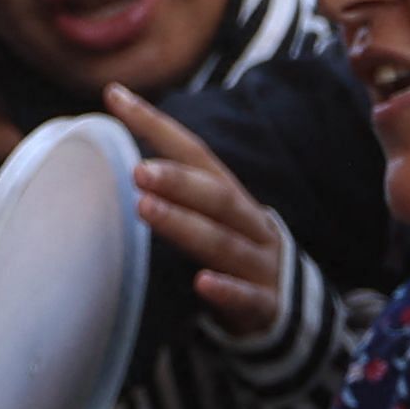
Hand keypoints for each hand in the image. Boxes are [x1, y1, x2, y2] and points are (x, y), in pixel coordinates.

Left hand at [110, 86, 291, 341]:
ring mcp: (260, 264)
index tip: (115, 96)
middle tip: (137, 171)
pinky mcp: (266, 306)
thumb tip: (122, 161)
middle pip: (215, 196)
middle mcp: (249, 223)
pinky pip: (246, 298)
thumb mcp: (212, 220)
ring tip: (146, 210)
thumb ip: (177, 194)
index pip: (193, 152)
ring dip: (185, 225)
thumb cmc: (236, 257)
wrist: (294, 312)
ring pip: (224, 242)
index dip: (156, 124)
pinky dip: (226, 291)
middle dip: (178, 181)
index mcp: (231, 197)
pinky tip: (202, 284)